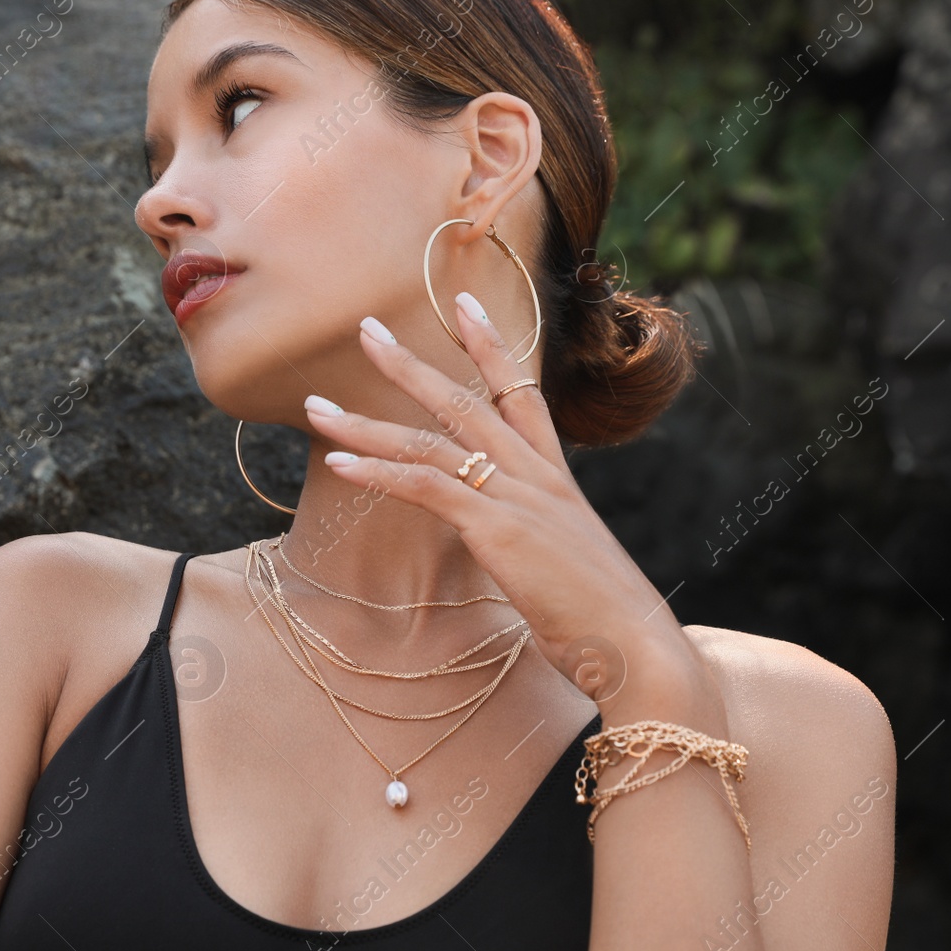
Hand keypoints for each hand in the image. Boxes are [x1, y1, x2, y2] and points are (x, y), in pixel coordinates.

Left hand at [302, 293, 684, 694]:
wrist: (634, 644)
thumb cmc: (602, 620)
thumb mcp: (563, 567)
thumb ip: (533, 545)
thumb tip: (512, 553)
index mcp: (557, 479)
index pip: (521, 394)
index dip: (492, 347)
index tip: (463, 305)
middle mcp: (538, 475)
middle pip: (466, 400)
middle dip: (410, 362)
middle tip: (367, 328)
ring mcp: (518, 495)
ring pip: (432, 439)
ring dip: (366, 421)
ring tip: (316, 405)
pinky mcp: (497, 526)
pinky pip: (426, 485)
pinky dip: (377, 471)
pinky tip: (338, 461)